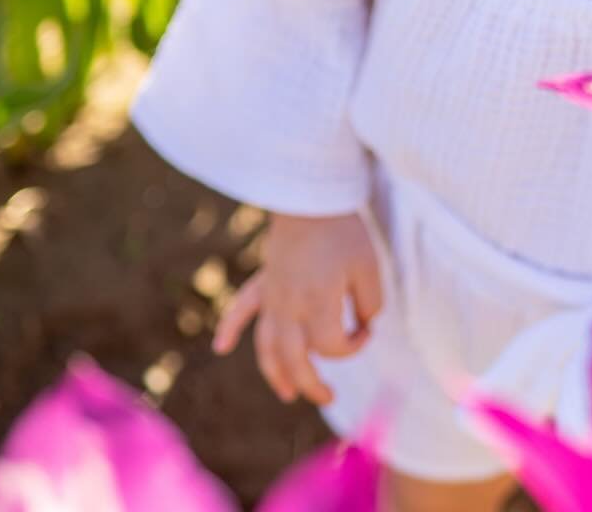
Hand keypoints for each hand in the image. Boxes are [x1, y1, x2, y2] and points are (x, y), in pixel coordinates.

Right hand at [213, 210, 383, 405]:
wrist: (312, 194)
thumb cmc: (344, 230)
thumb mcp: (369, 266)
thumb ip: (370, 303)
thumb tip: (364, 323)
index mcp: (317, 306)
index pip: (333, 345)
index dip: (355, 344)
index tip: (368, 328)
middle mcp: (289, 308)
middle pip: (295, 361)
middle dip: (312, 384)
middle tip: (330, 398)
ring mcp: (272, 296)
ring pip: (267, 347)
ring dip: (276, 373)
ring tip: (288, 394)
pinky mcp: (265, 280)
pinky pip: (241, 308)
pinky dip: (230, 328)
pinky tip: (222, 347)